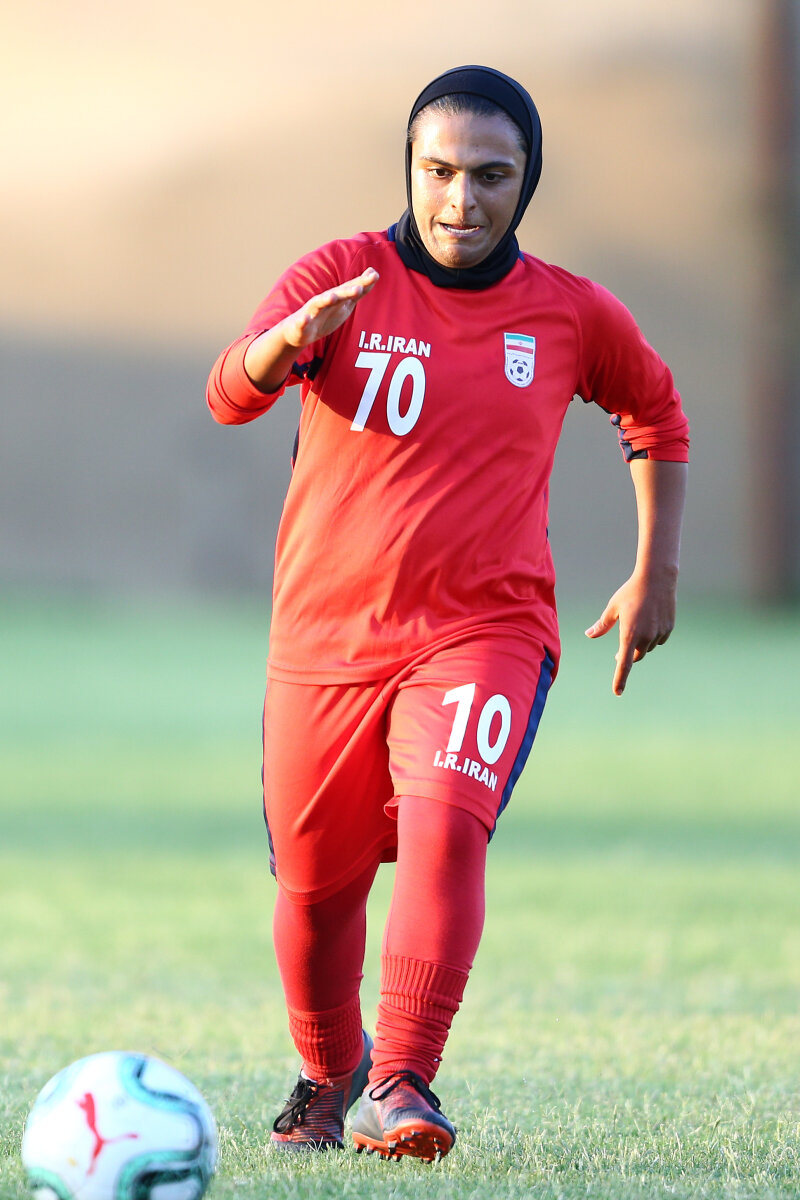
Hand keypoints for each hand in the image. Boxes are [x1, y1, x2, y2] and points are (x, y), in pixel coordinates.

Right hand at [281, 268, 379, 347]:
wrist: (299, 330)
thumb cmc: (326, 315)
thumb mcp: (345, 304)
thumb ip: (359, 291)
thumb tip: (374, 273)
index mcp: (336, 298)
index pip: (350, 288)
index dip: (362, 283)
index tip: (375, 275)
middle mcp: (324, 301)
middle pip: (337, 294)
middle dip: (347, 291)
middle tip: (358, 288)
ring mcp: (312, 312)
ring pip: (318, 304)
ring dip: (325, 300)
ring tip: (332, 298)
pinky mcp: (301, 324)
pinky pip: (302, 322)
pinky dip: (303, 320)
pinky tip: (305, 319)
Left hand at [585, 568, 676, 695]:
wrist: (657, 579)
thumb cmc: (631, 592)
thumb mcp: (613, 608)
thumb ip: (602, 624)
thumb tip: (589, 634)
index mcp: (629, 634)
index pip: (623, 663)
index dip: (620, 679)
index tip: (617, 692)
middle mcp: (645, 637)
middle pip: (635, 657)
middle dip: (627, 656)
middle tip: (618, 653)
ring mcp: (659, 634)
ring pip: (647, 648)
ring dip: (640, 644)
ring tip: (636, 626)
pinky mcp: (668, 629)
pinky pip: (658, 640)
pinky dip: (652, 637)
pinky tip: (650, 622)